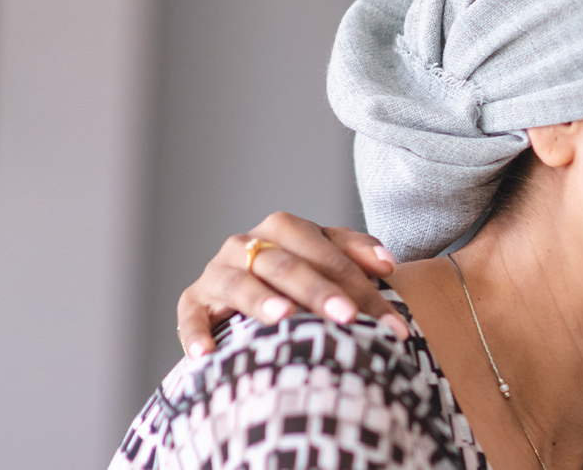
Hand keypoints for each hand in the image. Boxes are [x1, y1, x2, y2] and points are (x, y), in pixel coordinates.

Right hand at [175, 211, 407, 356]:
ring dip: (260, 300)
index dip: (362, 286)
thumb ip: (359, 252)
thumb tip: (387, 264)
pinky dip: (196, 333)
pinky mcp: (194, 300)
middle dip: (320, 291)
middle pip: (287, 265)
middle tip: (349, 317)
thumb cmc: (304, 274)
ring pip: (240, 283)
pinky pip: (190, 314)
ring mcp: (218, 271)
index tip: (392, 322)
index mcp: (285, 228)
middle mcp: (248, 244)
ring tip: (284, 316)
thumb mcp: (331, 256)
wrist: (256, 288)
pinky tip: (206, 354)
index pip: (328, 254)